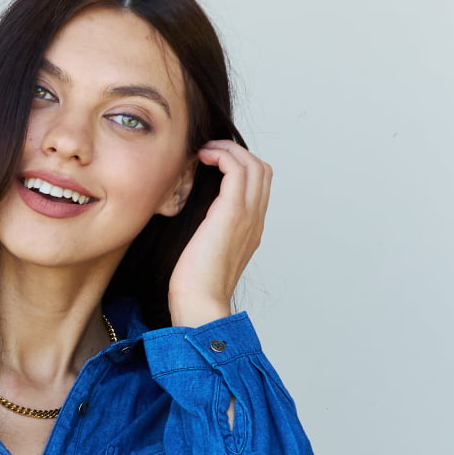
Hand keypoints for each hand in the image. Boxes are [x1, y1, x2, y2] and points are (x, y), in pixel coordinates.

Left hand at [167, 139, 272, 328]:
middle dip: (236, 153)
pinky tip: (202, 158)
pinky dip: (221, 155)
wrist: (200, 305)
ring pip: (253, 164)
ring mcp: (248, 216)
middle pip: (262, 169)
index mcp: (251, 230)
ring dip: (229, 149)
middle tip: (208, 152)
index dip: (239, 167)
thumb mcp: (204, 251)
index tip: (211, 164)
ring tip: (205, 151)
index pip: (258, 186)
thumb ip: (208, 231)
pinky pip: (237, 168)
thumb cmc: (195, 287)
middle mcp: (255, 220)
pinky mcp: (233, 213)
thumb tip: (191, 215)